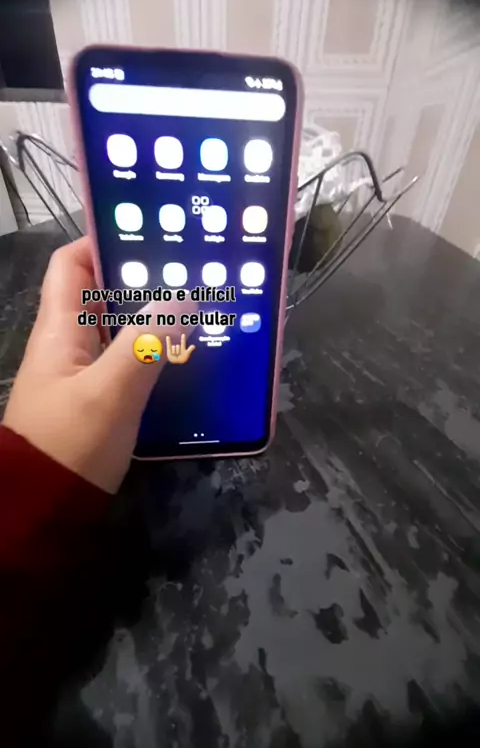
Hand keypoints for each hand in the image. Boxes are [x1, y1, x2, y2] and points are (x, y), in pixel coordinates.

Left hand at [3, 237, 194, 492]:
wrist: (44, 513)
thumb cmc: (70, 444)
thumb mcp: (110, 391)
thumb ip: (146, 343)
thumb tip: (183, 296)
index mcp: (60, 329)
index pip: (71, 264)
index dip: (104, 241)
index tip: (152, 234)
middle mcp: (69, 344)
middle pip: (103, 294)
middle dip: (144, 281)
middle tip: (194, 272)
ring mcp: (84, 374)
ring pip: (121, 330)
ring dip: (156, 319)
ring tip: (202, 308)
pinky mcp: (99, 401)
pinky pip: (130, 363)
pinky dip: (157, 354)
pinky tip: (190, 356)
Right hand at [165, 333, 195, 364]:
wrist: (176, 362)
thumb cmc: (182, 359)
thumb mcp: (186, 354)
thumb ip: (190, 349)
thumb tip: (194, 345)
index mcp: (182, 348)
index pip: (183, 343)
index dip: (183, 339)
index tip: (183, 334)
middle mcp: (178, 347)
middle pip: (177, 346)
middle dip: (178, 351)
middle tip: (178, 355)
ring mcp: (174, 348)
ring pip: (173, 347)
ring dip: (174, 352)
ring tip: (175, 355)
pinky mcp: (169, 350)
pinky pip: (168, 345)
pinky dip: (168, 341)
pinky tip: (167, 337)